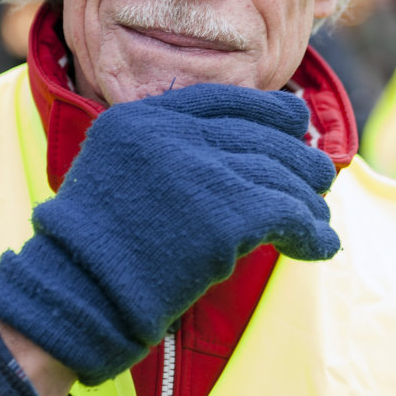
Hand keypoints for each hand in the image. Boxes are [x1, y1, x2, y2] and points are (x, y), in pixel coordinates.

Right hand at [0, 83, 338, 384]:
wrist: (74, 295)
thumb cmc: (96, 247)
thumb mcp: (119, 168)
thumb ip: (171, 146)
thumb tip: (248, 143)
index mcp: (142, 116)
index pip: (225, 100)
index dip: (270, 110)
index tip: (298, 121)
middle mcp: (171, 135)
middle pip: (259, 136)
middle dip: (298, 158)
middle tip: (322, 176)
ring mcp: (198, 173)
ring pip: (278, 174)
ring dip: (308, 199)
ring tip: (320, 217)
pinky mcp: (222, 217)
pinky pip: (286, 214)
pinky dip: (310, 232)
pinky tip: (322, 244)